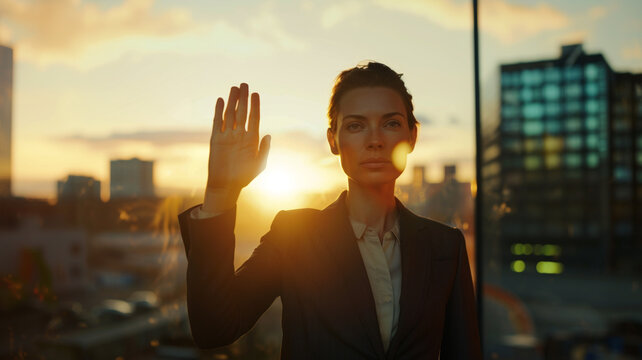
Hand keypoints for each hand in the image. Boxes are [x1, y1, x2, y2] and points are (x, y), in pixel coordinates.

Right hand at [204, 83, 270, 208]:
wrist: (226, 185)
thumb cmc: (244, 177)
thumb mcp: (259, 165)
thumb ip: (264, 150)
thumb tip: (268, 135)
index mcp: (252, 139)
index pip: (254, 118)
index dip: (255, 106)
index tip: (255, 94)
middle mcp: (240, 134)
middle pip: (242, 112)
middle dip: (243, 99)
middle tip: (244, 84)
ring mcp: (227, 135)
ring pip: (230, 114)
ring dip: (231, 101)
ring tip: (234, 88)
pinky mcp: (216, 139)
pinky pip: (217, 122)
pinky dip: (218, 111)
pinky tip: (220, 100)